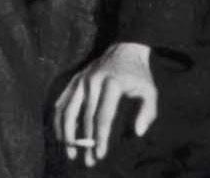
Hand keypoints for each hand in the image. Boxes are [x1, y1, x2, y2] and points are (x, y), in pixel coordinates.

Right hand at [54, 42, 158, 165]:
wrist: (124, 49)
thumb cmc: (138, 75)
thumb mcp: (150, 90)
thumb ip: (148, 111)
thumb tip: (137, 132)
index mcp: (112, 83)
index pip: (103, 115)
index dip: (101, 136)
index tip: (101, 154)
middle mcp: (93, 80)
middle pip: (85, 116)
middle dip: (85, 141)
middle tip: (87, 160)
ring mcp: (81, 79)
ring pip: (68, 109)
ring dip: (67, 133)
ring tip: (70, 152)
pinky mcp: (74, 79)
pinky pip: (62, 101)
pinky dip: (59, 119)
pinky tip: (61, 134)